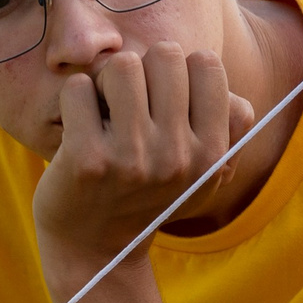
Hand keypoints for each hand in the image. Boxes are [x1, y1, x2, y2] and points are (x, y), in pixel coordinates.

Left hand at [34, 43, 256, 297]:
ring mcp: (133, 159)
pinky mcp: (87, 160)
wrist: (96, 248)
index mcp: (213, 154)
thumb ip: (228, 122)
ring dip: (107, 81)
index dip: (181, 71)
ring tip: (105, 113)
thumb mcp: (205, 170)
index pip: (207, 63)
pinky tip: (78, 128)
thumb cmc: (149, 193)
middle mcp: (179, 157)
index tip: (164, 99)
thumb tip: (213, 69)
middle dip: (144, 70)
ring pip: (122, 65)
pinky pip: (78, 88)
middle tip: (131, 105)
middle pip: (165, 54)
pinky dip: (74, 100)